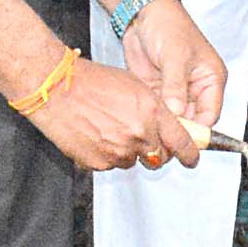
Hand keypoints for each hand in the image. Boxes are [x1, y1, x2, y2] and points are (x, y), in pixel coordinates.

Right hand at [18, 54, 201, 172]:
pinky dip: (106, 154)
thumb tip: (169, 129)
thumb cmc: (92, 81)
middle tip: (141, 138)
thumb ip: (156, 111)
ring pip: (133, 161)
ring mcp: (118, 152)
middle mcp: (138, 135)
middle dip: (155, 151)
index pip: (181, 143)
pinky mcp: (98, 163)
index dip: (190, 154)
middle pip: (159, 158)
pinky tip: (94, 135)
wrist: (56, 88)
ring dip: (127, 151)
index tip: (192, 158)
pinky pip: (110, 165)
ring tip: (108, 128)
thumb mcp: (135, 86)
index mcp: (152, 113)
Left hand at [116, 0, 227, 143]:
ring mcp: (176, 90)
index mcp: (211, 79)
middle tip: (164, 141)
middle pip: (192, 121)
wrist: (143, 13)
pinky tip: (143, 121)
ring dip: (164, 125)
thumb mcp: (175, 57)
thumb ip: (176, 87)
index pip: (210, 115)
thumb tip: (176, 113)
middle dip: (179, 131)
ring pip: (174, 118)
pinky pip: (158, 111)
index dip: (199, 130)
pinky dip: (152, 117)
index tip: (184, 141)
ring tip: (152, 132)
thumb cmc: (169, 25)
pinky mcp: (159, 90)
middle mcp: (196, 88)